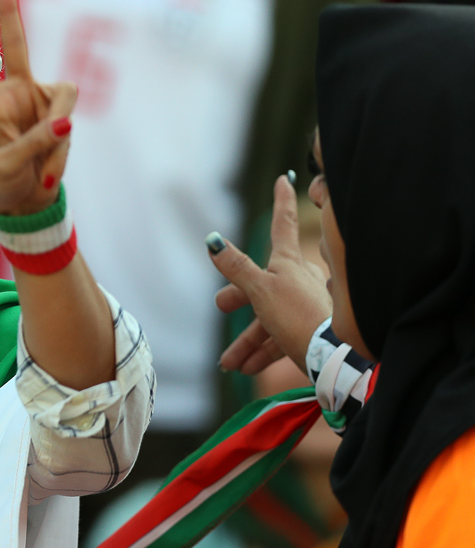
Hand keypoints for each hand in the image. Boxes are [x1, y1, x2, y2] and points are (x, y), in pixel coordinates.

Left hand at [0, 0, 76, 215]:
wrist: (30, 199)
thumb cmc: (8, 179)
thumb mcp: (9, 166)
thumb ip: (33, 143)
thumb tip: (64, 123)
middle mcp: (18, 92)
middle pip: (18, 45)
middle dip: (11, 12)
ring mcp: (43, 101)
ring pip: (61, 101)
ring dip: (53, 138)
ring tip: (42, 169)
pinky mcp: (62, 114)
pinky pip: (68, 126)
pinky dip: (59, 153)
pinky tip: (49, 174)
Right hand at [210, 174, 332, 375]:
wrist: (334, 360)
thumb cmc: (297, 317)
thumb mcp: (260, 291)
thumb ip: (236, 267)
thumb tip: (212, 240)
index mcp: (288, 263)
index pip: (282, 224)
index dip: (281, 200)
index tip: (285, 178)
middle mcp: (298, 279)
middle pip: (261, 281)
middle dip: (238, 297)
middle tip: (222, 306)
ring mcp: (305, 305)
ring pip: (266, 318)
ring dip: (246, 341)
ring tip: (229, 362)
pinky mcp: (309, 331)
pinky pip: (279, 339)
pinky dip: (261, 353)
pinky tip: (246, 369)